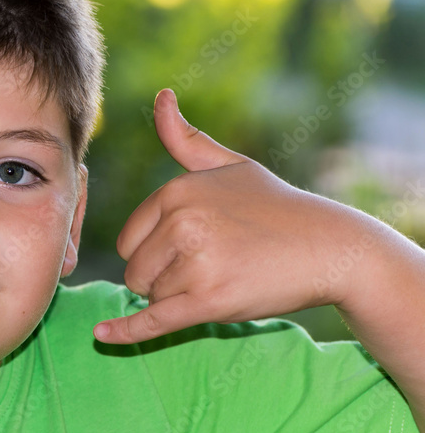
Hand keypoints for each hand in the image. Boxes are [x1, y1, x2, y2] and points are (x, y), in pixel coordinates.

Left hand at [93, 89, 360, 344]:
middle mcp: (182, 222)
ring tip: (223, 279)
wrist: (331, 248)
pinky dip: (127, 333)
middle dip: (164, 278)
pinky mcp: (210, 300)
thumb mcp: (230, 166)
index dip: (155, 253)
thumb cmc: (276, 207)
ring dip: (180, 299)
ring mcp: (196, 262)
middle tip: (213, 266)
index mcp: (176, 191)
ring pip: (152, 297)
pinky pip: (154, 321)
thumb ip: (186, 140)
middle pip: (136, 272)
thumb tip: (160, 97)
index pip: (129, 241)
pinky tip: (102, 335)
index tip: (195, 248)